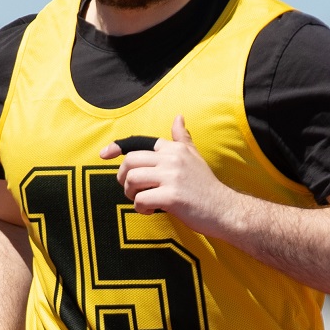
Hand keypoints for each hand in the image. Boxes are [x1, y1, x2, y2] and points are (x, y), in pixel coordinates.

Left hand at [108, 117, 234, 235]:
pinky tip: (149, 211)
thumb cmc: (206, 186)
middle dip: (123, 176)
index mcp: (174, 149)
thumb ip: (182, 139)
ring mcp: (172, 177)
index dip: (117, 148)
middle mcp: (172, 158)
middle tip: (130, 188)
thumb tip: (178, 117)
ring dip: (130, 193)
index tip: (103, 154)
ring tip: (140, 200)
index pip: (139, 143)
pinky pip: (141, 200)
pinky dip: (140, 208)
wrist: (225, 209)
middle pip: (131, 160)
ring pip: (132, 179)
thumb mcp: (195, 157)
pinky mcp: (171, 196)